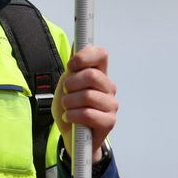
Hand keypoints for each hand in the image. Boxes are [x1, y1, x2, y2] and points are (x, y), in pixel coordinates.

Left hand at [52, 45, 116, 160]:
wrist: (70, 136)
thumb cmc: (70, 108)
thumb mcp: (66, 85)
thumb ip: (73, 67)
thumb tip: (76, 41)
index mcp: (99, 74)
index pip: (101, 54)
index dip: (84, 57)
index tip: (71, 67)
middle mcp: (108, 87)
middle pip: (92, 75)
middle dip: (72, 84)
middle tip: (67, 93)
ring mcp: (111, 105)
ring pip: (87, 95)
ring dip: (69, 103)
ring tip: (67, 108)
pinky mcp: (109, 122)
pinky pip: (87, 113)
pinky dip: (72, 116)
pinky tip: (70, 118)